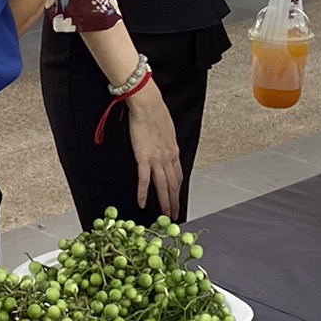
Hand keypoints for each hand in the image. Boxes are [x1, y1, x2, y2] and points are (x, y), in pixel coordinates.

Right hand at [125, 83, 181, 216]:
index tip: (177, 200)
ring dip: (165, 202)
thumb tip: (165, 146)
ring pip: (163, 186)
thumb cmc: (156, 112)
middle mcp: (168, 158)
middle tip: (174, 215)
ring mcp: (157, 159)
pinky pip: (144, 179)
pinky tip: (143, 203)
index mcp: (173, 151)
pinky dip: (144, 193)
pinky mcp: (144, 157)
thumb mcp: (167, 130)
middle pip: (173, 185)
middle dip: (174, 201)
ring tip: (165, 215)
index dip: (178, 190)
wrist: (148, 105)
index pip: (178, 175)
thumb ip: (166, 142)